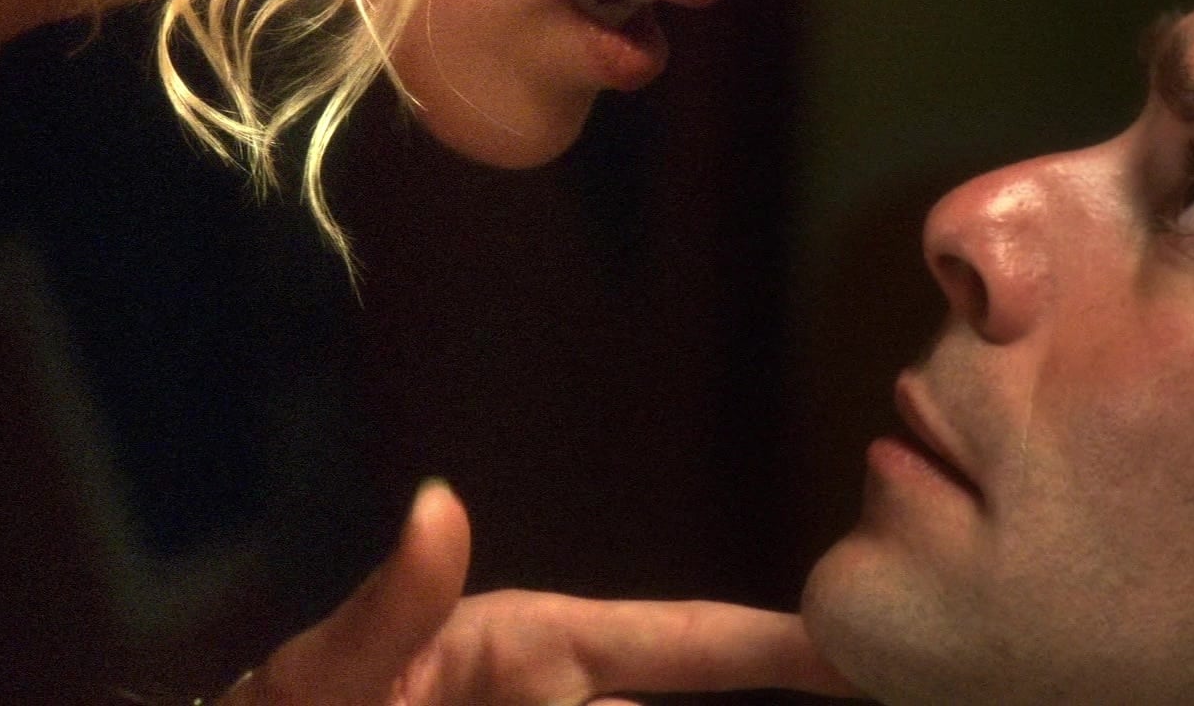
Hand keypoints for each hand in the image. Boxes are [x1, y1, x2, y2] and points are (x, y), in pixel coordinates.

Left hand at [223, 479, 858, 703]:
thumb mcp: (315, 678)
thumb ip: (386, 612)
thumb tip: (440, 506)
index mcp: (529, 652)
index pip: (677, 644)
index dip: (773, 647)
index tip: (859, 651)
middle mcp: (561, 705)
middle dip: (783, 690)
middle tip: (879, 690)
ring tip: (854, 702)